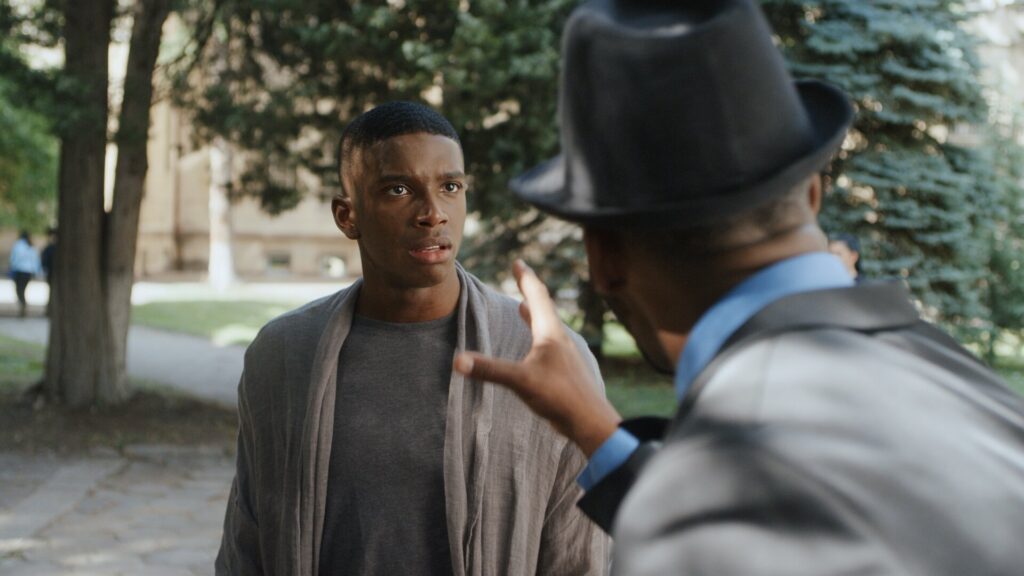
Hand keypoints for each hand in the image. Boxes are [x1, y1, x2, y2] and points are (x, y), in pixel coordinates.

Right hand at [453, 260, 621, 455]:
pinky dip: (537, 334)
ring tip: (524, 304)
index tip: (518, 262)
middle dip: (530, 290)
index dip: (526, 279)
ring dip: (534, 312)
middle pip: (544, 307)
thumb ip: (489, 370)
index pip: (537, 297)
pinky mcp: (564, 370)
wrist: (590, 422)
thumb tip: (458, 361)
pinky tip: (537, 346)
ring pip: (547, 326)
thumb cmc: (559, 397)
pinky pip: (548, 344)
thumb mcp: (520, 381)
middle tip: (521, 275)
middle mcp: (559, 339)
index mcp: (550, 333)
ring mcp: (564, 354)